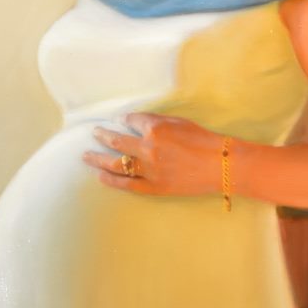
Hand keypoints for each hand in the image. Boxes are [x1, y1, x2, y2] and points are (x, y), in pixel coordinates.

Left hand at [83, 111, 223, 197]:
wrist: (221, 165)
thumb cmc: (204, 141)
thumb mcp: (180, 122)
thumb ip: (156, 121)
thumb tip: (134, 121)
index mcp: (155, 129)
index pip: (132, 121)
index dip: (125, 120)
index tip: (120, 121)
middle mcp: (148, 148)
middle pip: (117, 141)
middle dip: (103, 136)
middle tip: (94, 133)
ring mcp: (149, 169)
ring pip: (115, 164)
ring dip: (98, 159)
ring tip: (86, 156)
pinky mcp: (154, 187)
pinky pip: (127, 184)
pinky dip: (111, 180)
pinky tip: (100, 176)